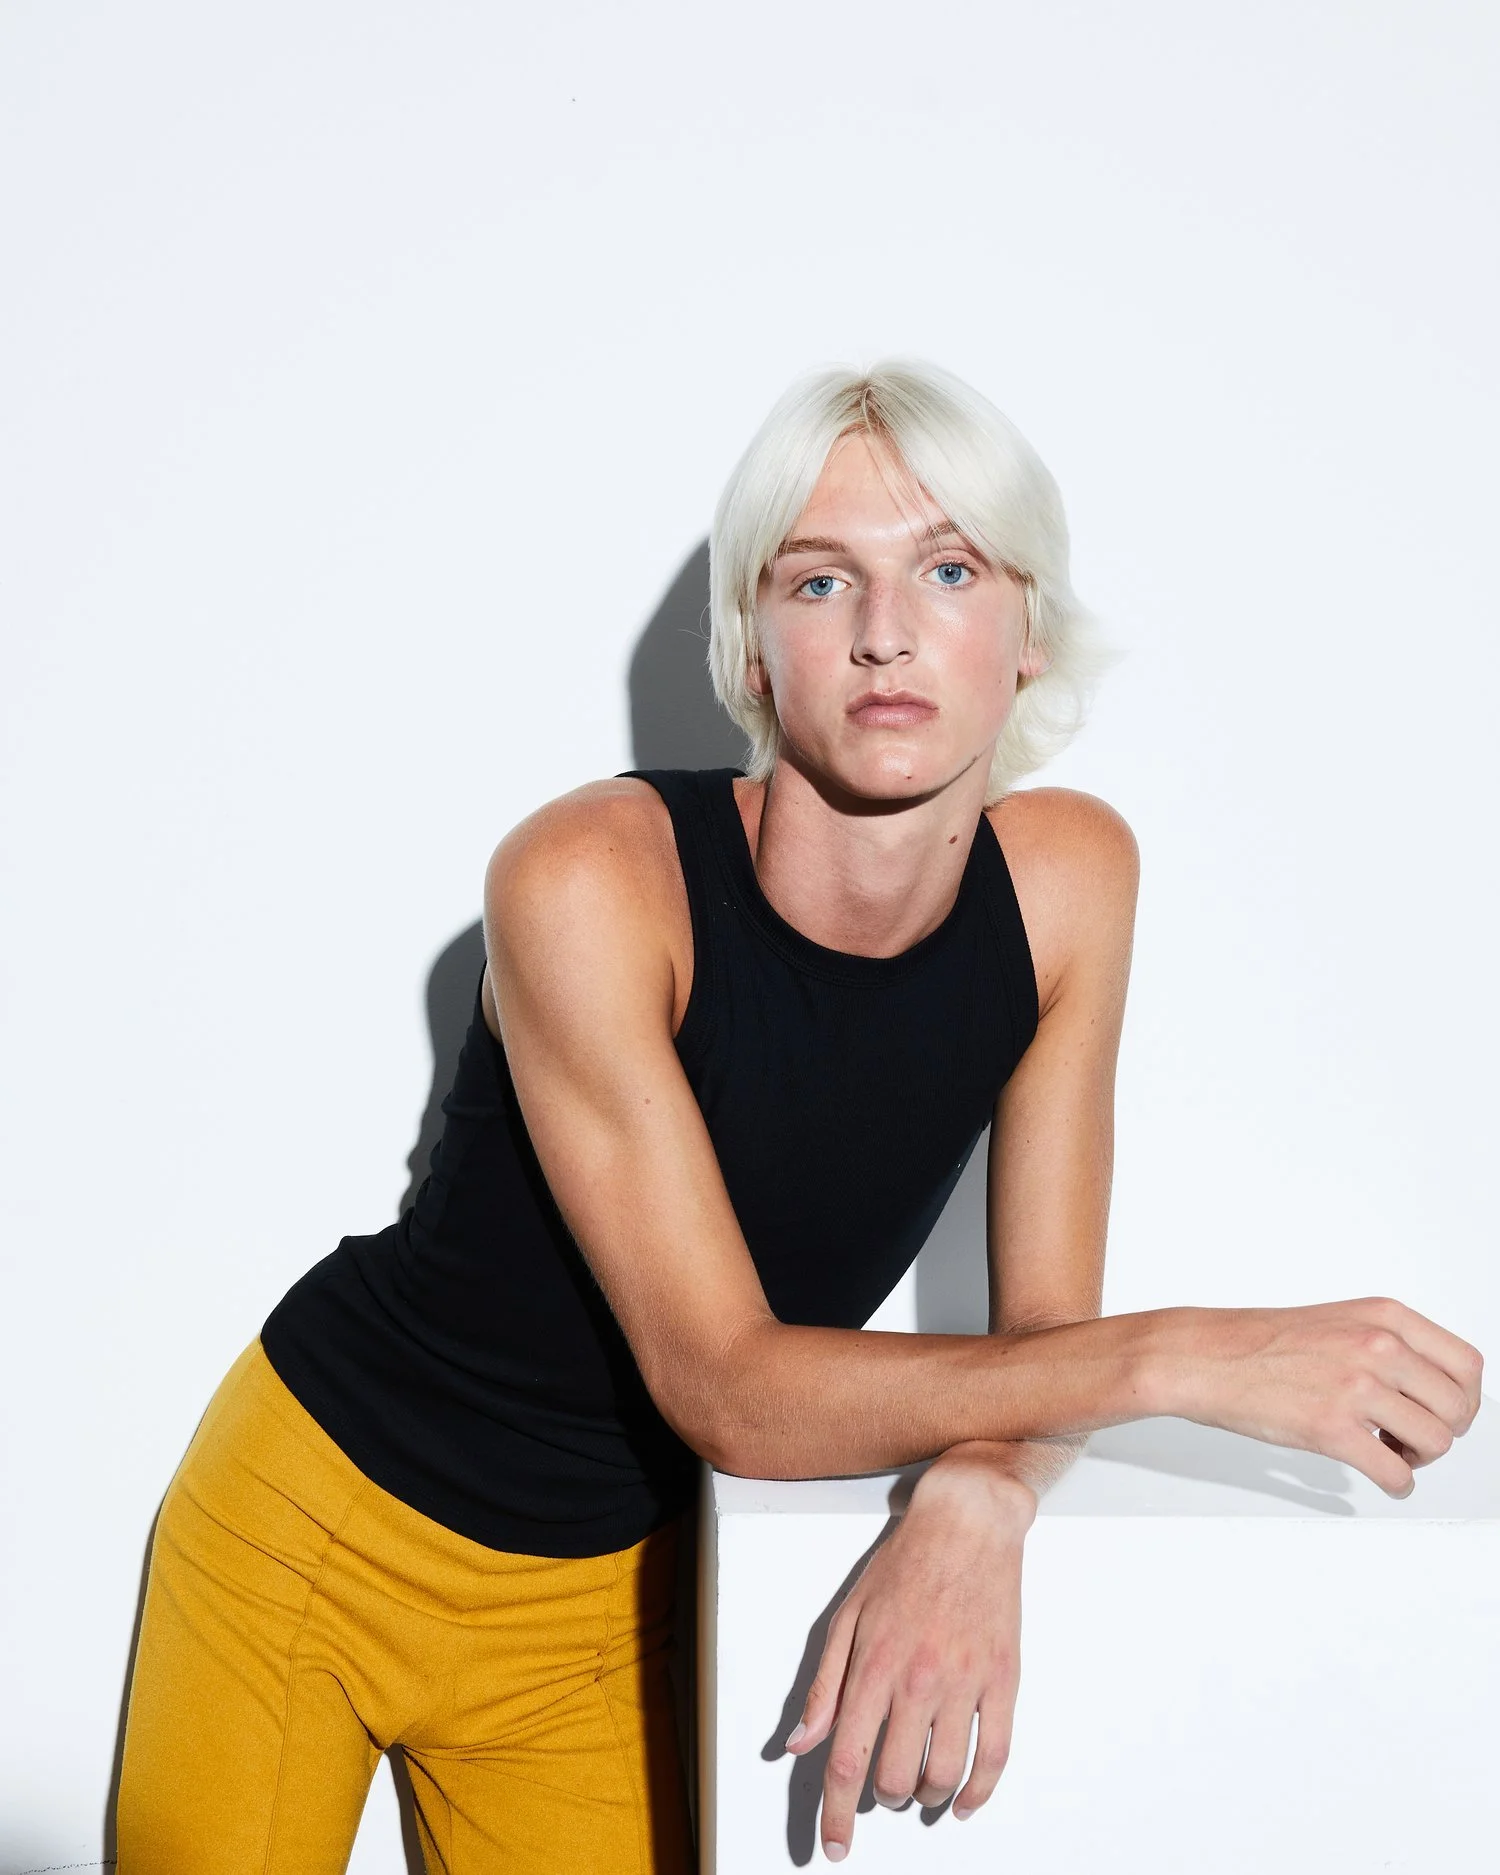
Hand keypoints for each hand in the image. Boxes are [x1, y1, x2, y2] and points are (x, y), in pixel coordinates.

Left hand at [784, 1464, 1033, 1862]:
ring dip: (925, 1795)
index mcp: (873, 1666)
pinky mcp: (1003, 1680)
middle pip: (893, 1777)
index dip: (836, 1815)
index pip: (847, 1763)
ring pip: (943, 1776)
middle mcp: (918, 1681)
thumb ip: (824, 1686)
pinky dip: (979, 1791)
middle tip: (880, 1785)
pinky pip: (995, 1754)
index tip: (833, 1845)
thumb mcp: (847, 1617)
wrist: (967, 1523)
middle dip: (881, 1795)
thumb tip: (800, 1744)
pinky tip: (965, 1800)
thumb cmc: (903, 1564)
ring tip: (917, 1786)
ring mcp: (965, 1682)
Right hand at [1165, 1296, 1483, 1497]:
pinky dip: (1397, 1483)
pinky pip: (1397, 1473)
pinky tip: (1381, 1474)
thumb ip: (1387, 1343)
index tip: (1445, 1411)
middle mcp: (1376, 1346)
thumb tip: (1429, 1385)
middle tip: (1413, 1436)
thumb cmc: (1261, 1342)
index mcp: (1383, 1317)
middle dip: (1443, 1431)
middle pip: (1457, 1408)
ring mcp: (1355, 1387)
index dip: (1463, 1398)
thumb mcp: (1339, 1320)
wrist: (1204, 1357)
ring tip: (1390, 1451)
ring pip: (1435, 1442)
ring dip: (1418, 1457)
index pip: (1466, 1364)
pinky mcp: (1332, 1429)